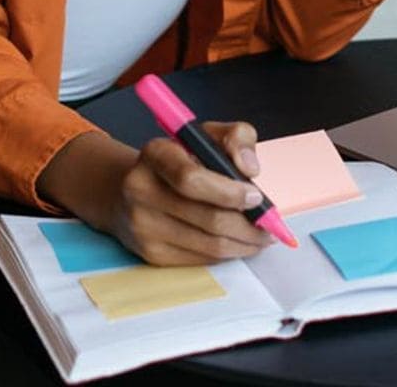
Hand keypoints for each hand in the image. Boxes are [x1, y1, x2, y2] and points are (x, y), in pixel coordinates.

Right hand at [38, 123, 274, 265]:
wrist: (127, 190)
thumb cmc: (177, 160)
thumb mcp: (205, 136)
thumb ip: (236, 137)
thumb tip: (250, 168)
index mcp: (155, 154)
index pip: (190, 179)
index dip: (228, 191)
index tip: (255, 196)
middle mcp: (141, 190)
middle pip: (208, 218)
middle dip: (249, 226)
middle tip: (270, 225)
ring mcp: (143, 227)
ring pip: (210, 246)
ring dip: (244, 244)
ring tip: (260, 236)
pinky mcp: (151, 254)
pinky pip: (202, 260)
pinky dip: (227, 254)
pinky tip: (237, 242)